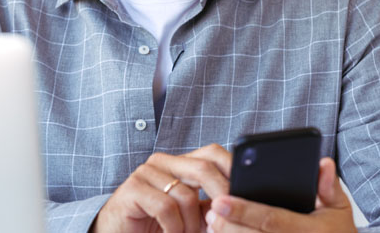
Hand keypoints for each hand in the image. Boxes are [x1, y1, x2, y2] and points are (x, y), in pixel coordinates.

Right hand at [91, 144, 232, 232]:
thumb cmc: (156, 226)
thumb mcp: (191, 215)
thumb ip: (211, 204)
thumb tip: (242, 201)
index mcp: (180, 163)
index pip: (213, 153)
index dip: (232, 169)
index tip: (247, 194)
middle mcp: (163, 162)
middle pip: (204, 168)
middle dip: (220, 197)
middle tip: (223, 220)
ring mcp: (146, 173)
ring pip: (186, 194)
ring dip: (191, 224)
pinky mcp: (132, 188)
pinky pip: (165, 207)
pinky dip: (174, 227)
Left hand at [204, 158, 356, 232]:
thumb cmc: (337, 232)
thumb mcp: (339, 209)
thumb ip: (329, 186)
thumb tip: (322, 162)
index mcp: (309, 231)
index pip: (271, 219)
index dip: (244, 211)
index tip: (220, 201)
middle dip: (229, 225)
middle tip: (211, 210)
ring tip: (212, 221)